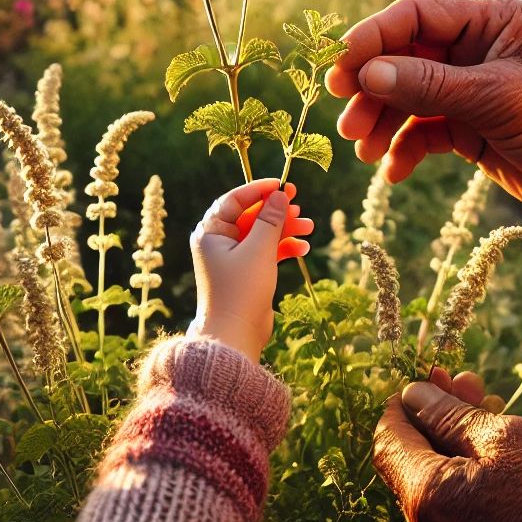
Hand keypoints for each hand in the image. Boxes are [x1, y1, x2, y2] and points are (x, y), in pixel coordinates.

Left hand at [188, 178, 312, 362]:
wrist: (235, 335)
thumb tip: (279, 194)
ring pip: (262, 234)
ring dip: (285, 230)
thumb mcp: (259, 250)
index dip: (259, 190)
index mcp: (211, 232)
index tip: (282, 185)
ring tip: (310, 228)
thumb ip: (271, 219)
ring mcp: (233, 258)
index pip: (235, 200)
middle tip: (300, 204)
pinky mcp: (246, 272)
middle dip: (277, 212)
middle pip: (251, 216)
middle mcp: (219, 242)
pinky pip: (266, 251)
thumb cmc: (241, 290)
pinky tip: (303, 249)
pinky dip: (283, 248)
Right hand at [325, 0, 521, 225]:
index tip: (340, 68)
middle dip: (372, 88)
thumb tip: (368, 72)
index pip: (415, 17)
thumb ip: (431, 86)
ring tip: (363, 149)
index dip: (373, 38)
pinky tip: (393, 172)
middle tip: (347, 118)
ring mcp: (471, 91)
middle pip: (402, 59)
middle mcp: (475, 51)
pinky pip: (424, 132)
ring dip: (382, 121)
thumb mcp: (499, 99)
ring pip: (407, 97)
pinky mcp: (470, 128)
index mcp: (489, 23)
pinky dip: (405, 149)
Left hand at [373, 378, 521, 521]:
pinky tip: (503, 452)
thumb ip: (451, 417)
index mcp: (427, 501)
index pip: (389, 442)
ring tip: (492, 407)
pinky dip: (475, 477)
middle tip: (471, 382)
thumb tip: (414, 396)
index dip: (404, 404)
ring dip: (460, 443)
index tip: (430, 377)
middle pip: (417, 463)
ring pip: (443, 487)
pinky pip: (465, 514)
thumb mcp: (507, 439)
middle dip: (440, 416)